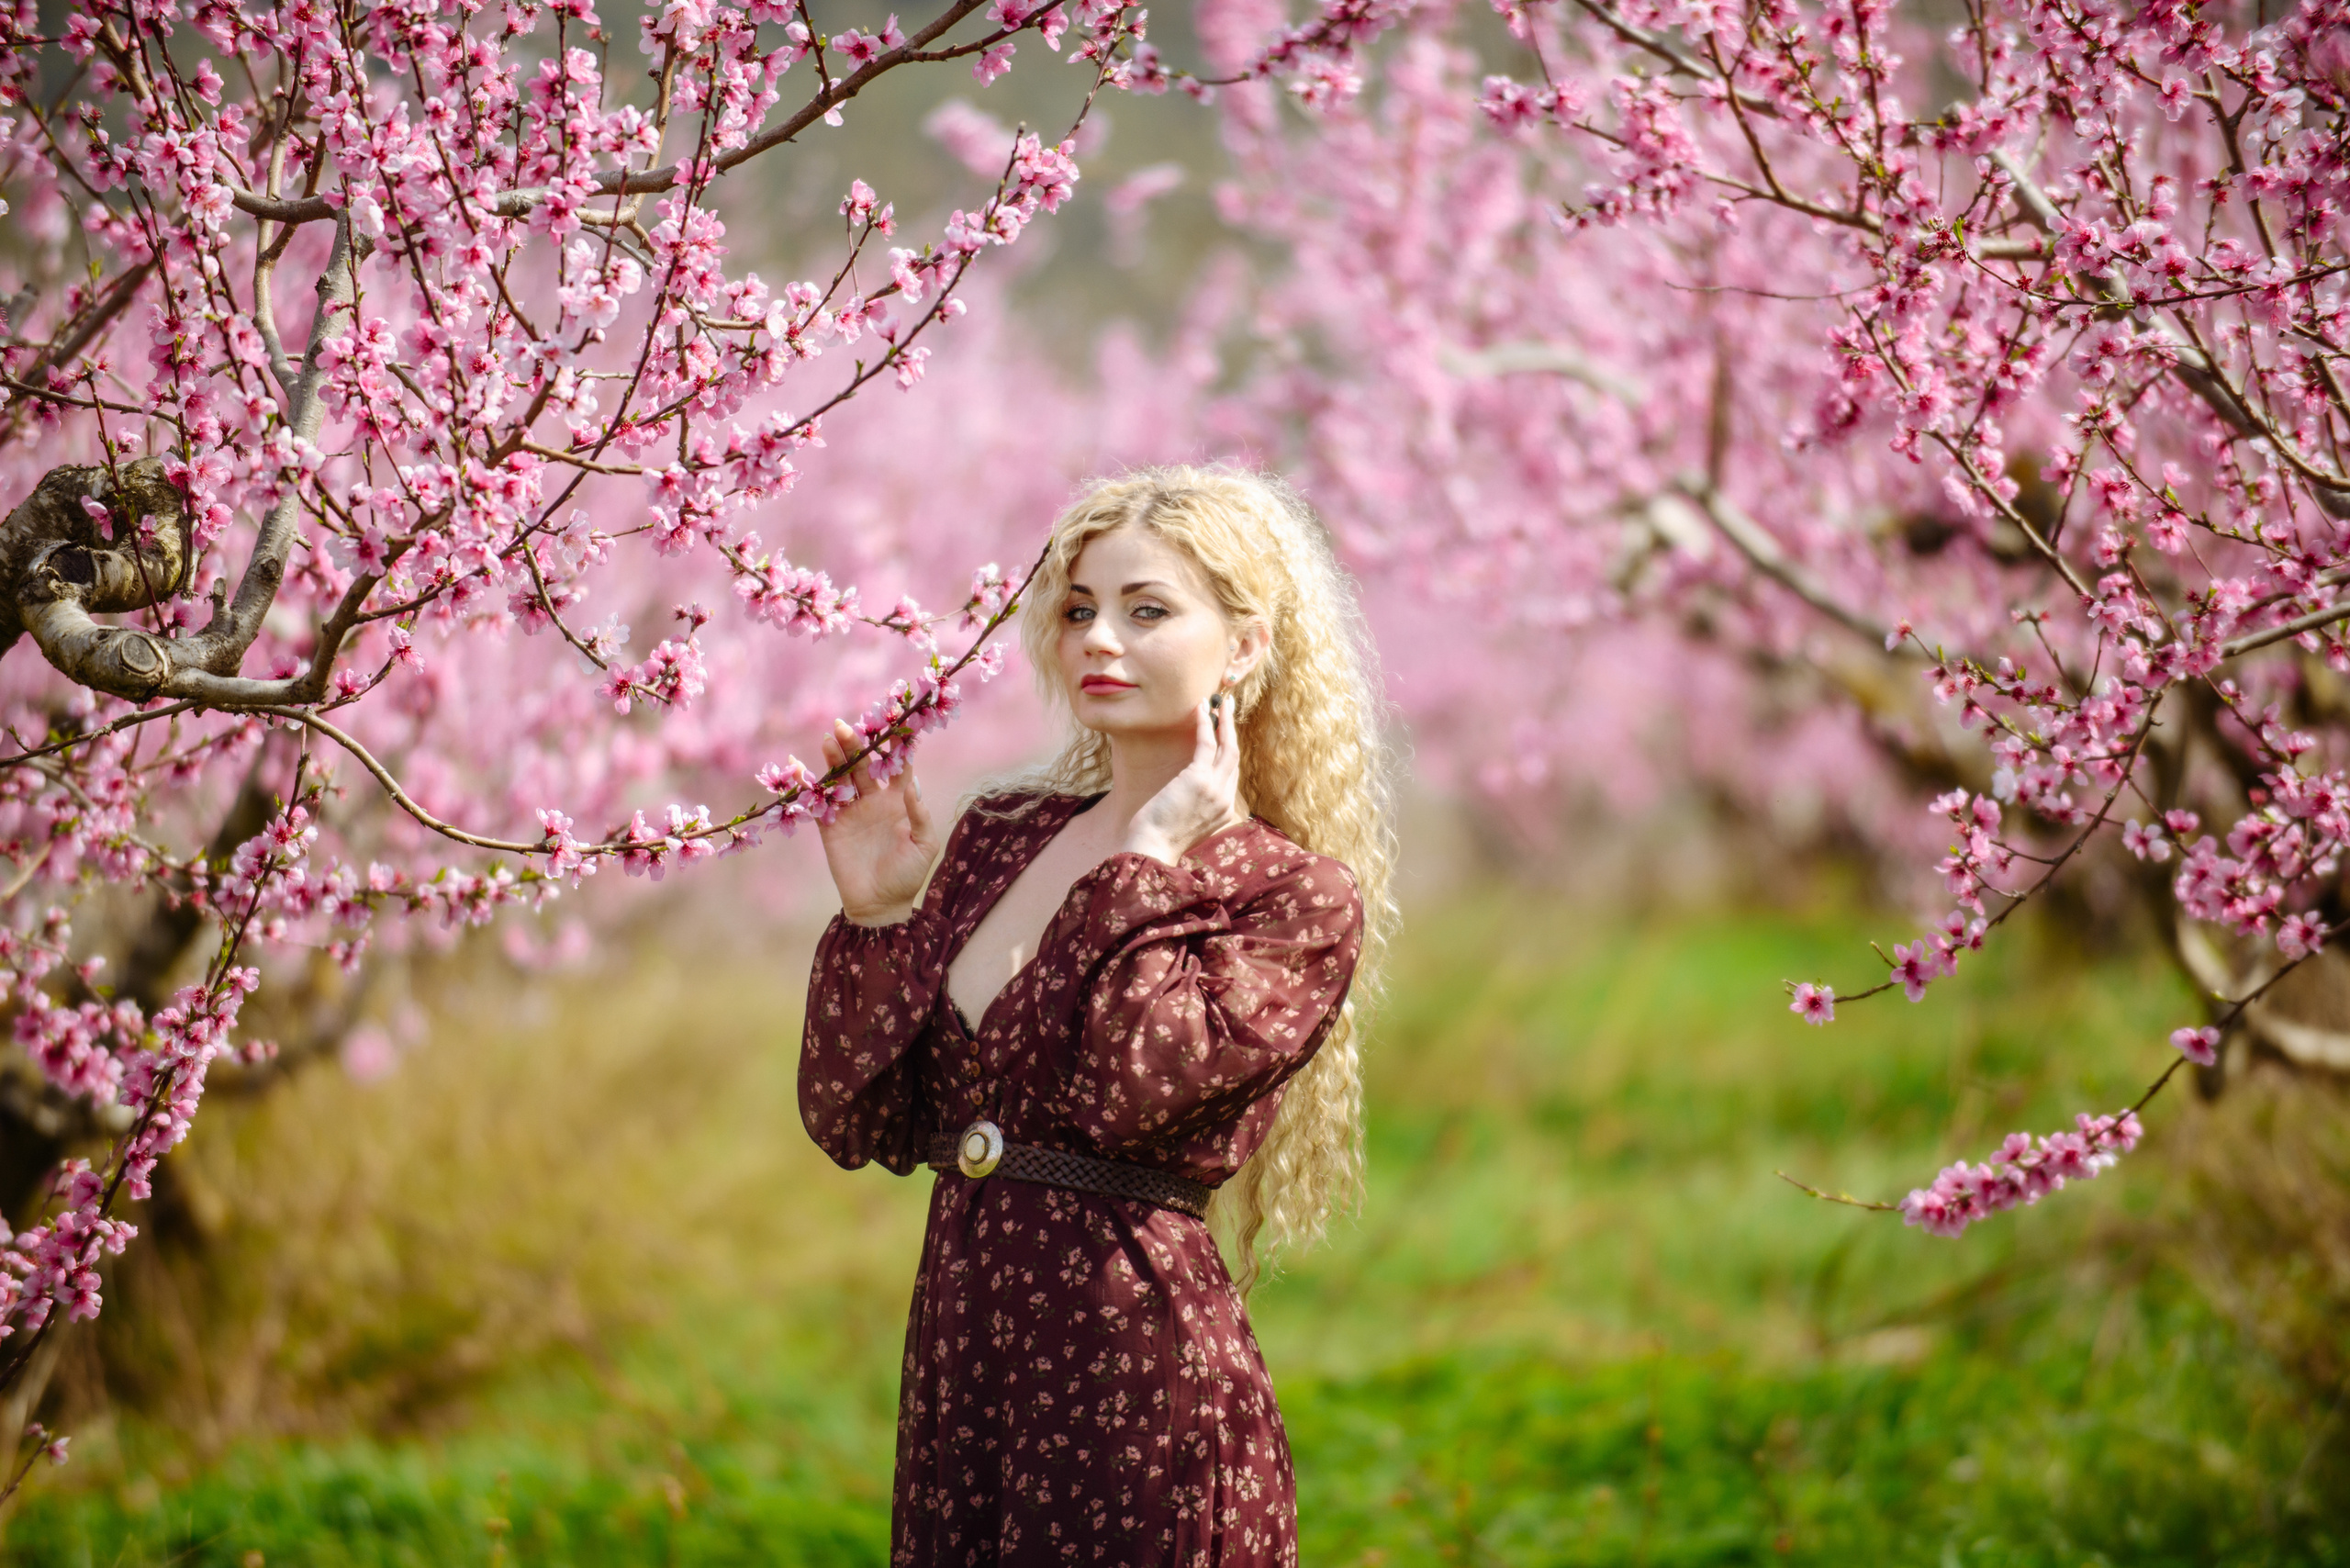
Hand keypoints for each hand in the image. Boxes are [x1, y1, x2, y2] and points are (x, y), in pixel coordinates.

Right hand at [816, 718, 939, 925]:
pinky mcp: (830, 826)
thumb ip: (919, 816)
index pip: (898, 766)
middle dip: (856, 745)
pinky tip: (798, 767)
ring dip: (834, 759)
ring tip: (829, 739)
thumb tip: (911, 786)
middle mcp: (873, 800)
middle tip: (846, 726)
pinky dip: (807, 785)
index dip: (896, 746)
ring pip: (841, 777)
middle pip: (864, 765)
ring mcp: (851, 811)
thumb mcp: (924, 846)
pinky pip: (818, 801)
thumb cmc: (908, 876)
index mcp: (899, 801)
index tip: (893, 723)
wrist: (880, 905)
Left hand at [1122, 696, 1243, 864]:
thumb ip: (1193, 807)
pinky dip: (1205, 725)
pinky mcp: (1199, 779)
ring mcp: (1216, 790)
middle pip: (1234, 758)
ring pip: (1228, 748)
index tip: (1221, 731)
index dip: (1227, 749)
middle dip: (1231, 731)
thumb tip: (1183, 793)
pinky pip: (1207, 745)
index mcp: (1223, 812)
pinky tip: (1201, 710)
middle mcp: (1225, 800)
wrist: (1152, 849)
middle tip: (1226, 708)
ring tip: (1220, 702)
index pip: (1231, 774)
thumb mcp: (1184, 823)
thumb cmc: (1159, 838)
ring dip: (1225, 722)